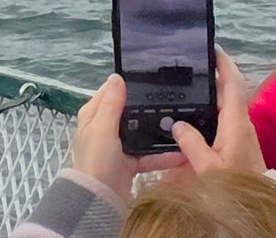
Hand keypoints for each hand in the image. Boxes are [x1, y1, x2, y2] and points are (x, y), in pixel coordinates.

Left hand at [73, 74, 172, 199]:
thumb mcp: (102, 128)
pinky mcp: (131, 162)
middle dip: (148, 108)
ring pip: (142, 133)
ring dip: (159, 132)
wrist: (99, 199)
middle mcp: (106, 127)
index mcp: (94, 115)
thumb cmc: (96, 159)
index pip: (110, 92)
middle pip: (130, 112)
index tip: (149, 78)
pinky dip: (163, 155)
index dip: (126, 85)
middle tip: (173, 100)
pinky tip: (181, 153)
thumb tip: (116, 77)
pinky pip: (150, 154)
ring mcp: (119, 145)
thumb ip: (111, 104)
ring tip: (181, 126)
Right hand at [170, 50, 265, 174]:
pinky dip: (209, 109)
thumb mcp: (208, 167)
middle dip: (213, 74)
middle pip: (229, 91)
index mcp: (236, 122)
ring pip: (225, 105)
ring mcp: (241, 134)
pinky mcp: (237, 144)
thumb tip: (177, 124)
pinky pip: (222, 118)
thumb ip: (191, 143)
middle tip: (188, 64)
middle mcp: (241, 123)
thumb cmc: (235, 185)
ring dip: (210, 92)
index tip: (211, 47)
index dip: (224, 63)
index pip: (233, 83)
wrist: (257, 208)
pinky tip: (192, 114)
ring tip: (186, 84)